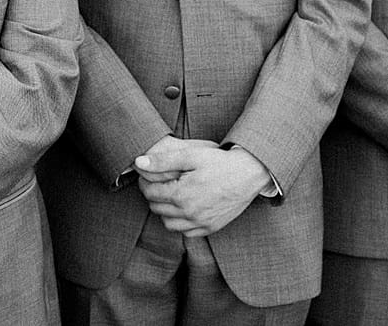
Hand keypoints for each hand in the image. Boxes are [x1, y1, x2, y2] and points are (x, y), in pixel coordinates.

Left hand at [134, 144, 270, 236]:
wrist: (249, 174)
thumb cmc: (219, 162)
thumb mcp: (190, 155)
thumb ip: (162, 161)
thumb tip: (138, 163)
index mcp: (182, 195)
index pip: (150, 193)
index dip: (145, 182)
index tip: (147, 175)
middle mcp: (190, 213)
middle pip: (157, 208)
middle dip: (153, 195)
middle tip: (159, 183)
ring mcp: (201, 223)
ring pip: (168, 224)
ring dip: (164, 211)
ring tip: (171, 195)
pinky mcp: (211, 228)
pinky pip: (186, 232)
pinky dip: (180, 222)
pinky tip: (184, 208)